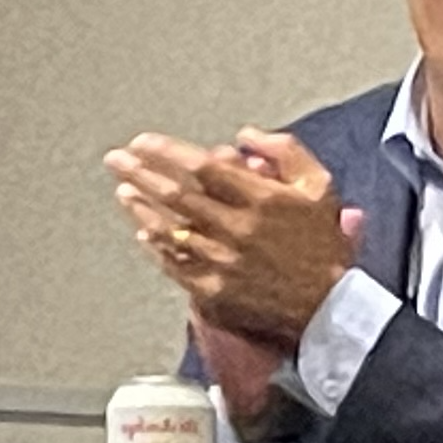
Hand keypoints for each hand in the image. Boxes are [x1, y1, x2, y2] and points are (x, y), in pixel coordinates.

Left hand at [101, 128, 359, 343]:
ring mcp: (222, 261)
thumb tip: (244, 135)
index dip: (166, 152)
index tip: (141, 142)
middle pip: (175, 195)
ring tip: (122, 189)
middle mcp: (238, 229)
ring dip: (140, 206)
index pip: (203, 167)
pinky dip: (154, 243)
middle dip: (139, 173)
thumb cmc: (322, 242)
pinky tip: (141, 228)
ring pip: (168, 228)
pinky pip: (173, 261)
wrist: (328, 308)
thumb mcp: (319, 186)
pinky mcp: (212, 290)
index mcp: (263, 200)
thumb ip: (285, 152)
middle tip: (115, 159)